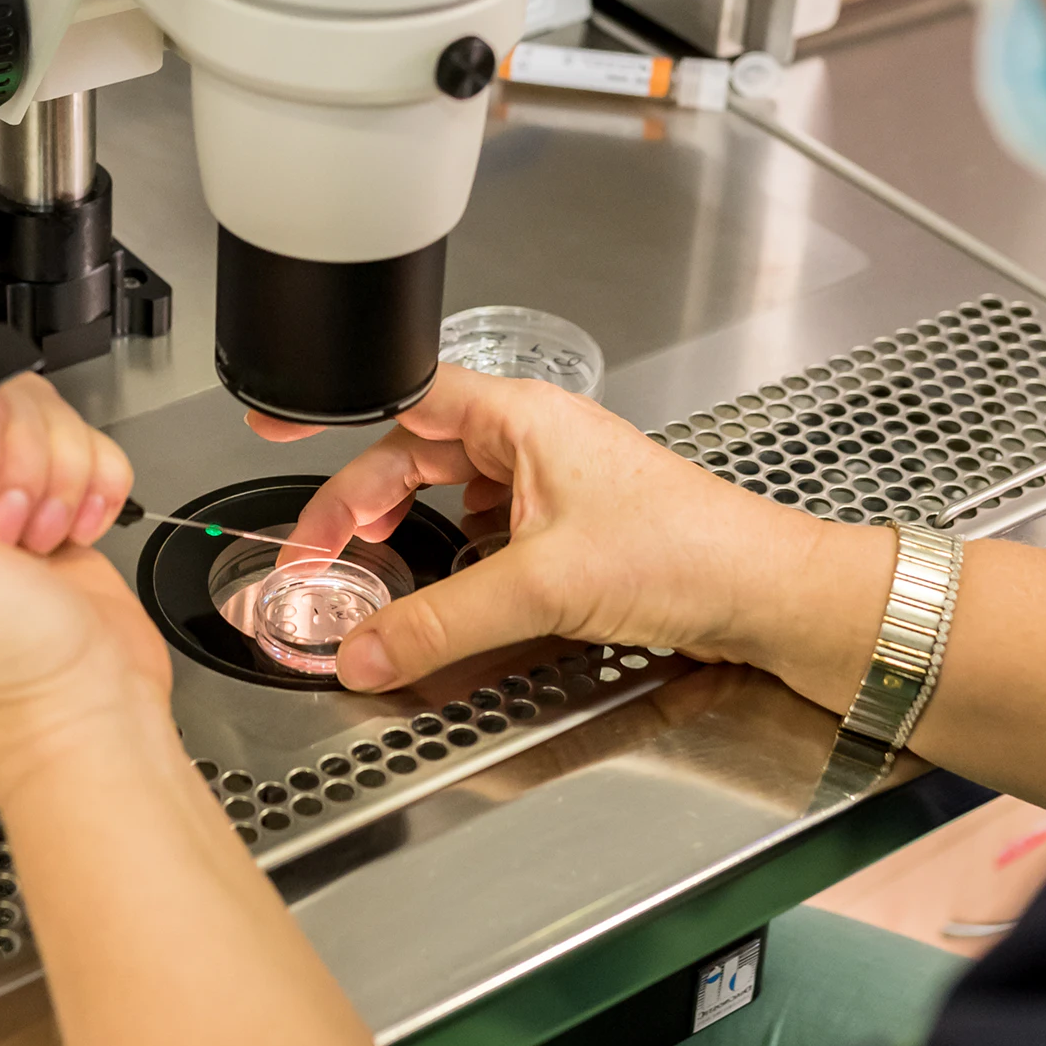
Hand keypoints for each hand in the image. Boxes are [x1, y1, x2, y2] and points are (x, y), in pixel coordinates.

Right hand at [253, 364, 892, 695]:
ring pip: (453, 495)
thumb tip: (366, 649)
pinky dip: (459, 559)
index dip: (335, 410)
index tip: (277, 423)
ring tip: (377, 572)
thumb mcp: (544, 586)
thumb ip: (442, 621)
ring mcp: (556, 482)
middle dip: (363, 503)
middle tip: (322, 554)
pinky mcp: (574, 527)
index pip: (404, 397)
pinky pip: (490, 531)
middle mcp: (536, 438)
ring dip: (412, 533)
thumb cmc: (690, 552)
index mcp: (522, 417)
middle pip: (417, 455)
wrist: (767, 594)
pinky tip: (453, 593)